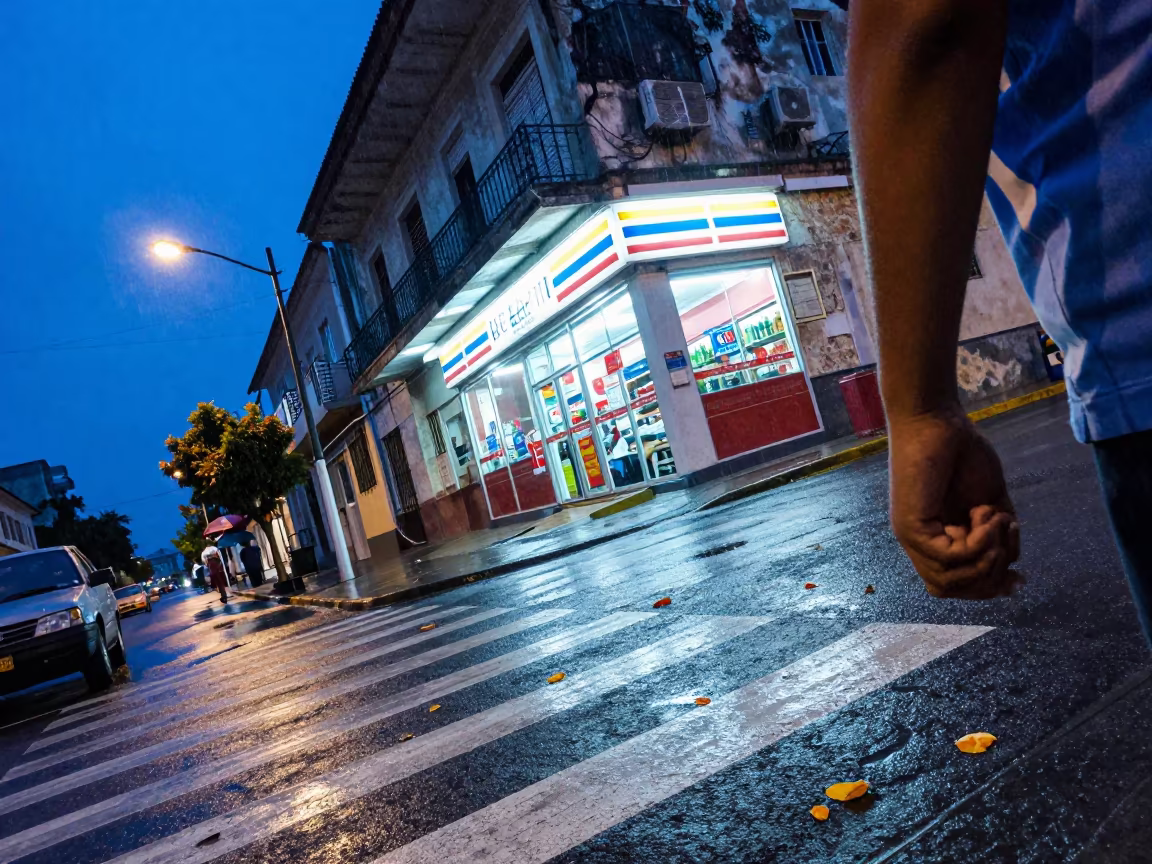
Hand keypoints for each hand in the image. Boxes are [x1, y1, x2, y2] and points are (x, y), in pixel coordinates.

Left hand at [887, 405, 1020, 598]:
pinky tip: (987, 514)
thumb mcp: (992, 504)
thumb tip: (1014, 575)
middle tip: (1009, 535)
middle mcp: (920, 545)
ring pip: (951, 581)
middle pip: (955, 590)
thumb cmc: (963, 456)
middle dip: (993, 574)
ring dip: (987, 558)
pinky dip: (979, 542)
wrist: (937, 422)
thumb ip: (999, 539)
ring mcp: (913, 538)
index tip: (1019, 578)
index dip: (989, 588)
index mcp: (937, 542)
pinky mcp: (911, 527)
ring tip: (997, 522)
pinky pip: (950, 558)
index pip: (958, 587)